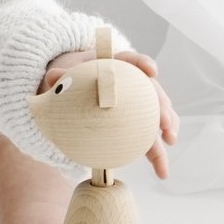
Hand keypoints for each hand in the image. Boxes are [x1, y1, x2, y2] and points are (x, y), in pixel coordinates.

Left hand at [41, 49, 180, 177]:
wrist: (77, 90)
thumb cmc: (73, 80)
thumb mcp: (65, 76)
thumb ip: (61, 77)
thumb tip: (53, 77)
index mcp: (115, 65)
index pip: (131, 60)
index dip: (142, 63)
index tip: (152, 70)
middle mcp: (133, 82)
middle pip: (152, 91)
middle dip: (161, 106)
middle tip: (164, 124)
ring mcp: (139, 101)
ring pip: (158, 112)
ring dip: (168, 127)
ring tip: (170, 142)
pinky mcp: (139, 120)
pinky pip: (152, 131)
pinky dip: (159, 145)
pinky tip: (161, 164)